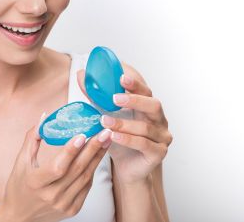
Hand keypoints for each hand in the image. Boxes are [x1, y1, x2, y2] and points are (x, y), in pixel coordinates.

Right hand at [0, 115, 112, 221]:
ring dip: (97, 157)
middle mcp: (51, 196)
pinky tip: (97, 156)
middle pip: (76, 170)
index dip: (70, 151)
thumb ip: (32, 139)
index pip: (57, 167)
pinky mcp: (72, 209)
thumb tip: (44, 117)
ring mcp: (63, 204)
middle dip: (93, 149)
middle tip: (105, 132)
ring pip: (85, 177)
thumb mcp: (20, 162)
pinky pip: (87, 186)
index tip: (82, 135)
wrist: (20, 216)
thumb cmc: (19, 186)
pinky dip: (92, 170)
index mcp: (35, 183)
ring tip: (106, 141)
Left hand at [77, 66, 172, 184]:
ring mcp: (162, 137)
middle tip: (114, 98)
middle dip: (134, 100)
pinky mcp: (158, 153)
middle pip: (154, 105)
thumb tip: (81, 75)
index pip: (146, 92)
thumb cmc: (119, 140)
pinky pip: (144, 144)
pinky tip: (113, 136)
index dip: (135, 84)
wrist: (126, 168)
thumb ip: (96, 98)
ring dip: (123, 123)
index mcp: (149, 108)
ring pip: (145, 127)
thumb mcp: (107, 116)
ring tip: (104, 121)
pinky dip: (127, 139)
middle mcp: (160, 121)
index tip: (120, 78)